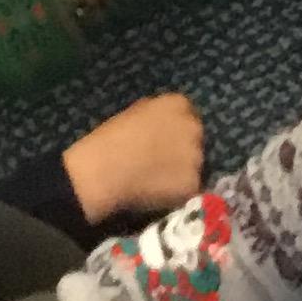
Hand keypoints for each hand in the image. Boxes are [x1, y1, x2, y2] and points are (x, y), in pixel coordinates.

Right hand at [63, 94, 206, 226]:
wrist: (106, 169)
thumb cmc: (112, 139)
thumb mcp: (136, 112)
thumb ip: (157, 114)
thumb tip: (163, 124)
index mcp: (178, 104)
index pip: (188, 115)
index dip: (176, 132)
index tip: (165, 143)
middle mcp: (193, 127)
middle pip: (195, 139)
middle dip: (183, 150)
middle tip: (163, 164)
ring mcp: (195, 156)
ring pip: (194, 166)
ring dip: (182, 173)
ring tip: (159, 182)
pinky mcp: (192, 183)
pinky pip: (189, 190)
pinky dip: (178, 195)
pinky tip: (160, 196)